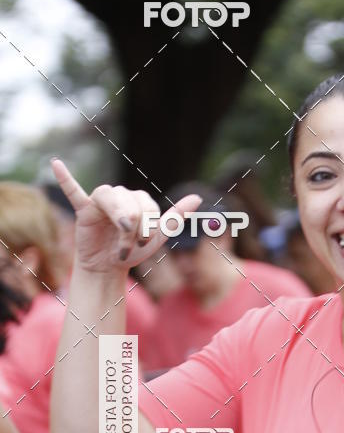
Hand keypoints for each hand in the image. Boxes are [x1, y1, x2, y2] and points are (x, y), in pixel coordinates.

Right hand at [51, 159, 201, 273]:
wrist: (108, 267)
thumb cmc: (133, 251)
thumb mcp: (157, 237)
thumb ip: (176, 217)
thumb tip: (197, 197)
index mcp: (139, 200)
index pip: (146, 204)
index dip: (148, 224)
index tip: (144, 242)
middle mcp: (121, 195)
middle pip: (129, 201)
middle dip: (133, 227)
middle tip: (130, 245)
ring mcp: (101, 201)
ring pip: (110, 197)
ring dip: (118, 219)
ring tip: (120, 237)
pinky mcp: (84, 209)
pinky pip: (74, 191)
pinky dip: (66, 179)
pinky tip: (56, 165)